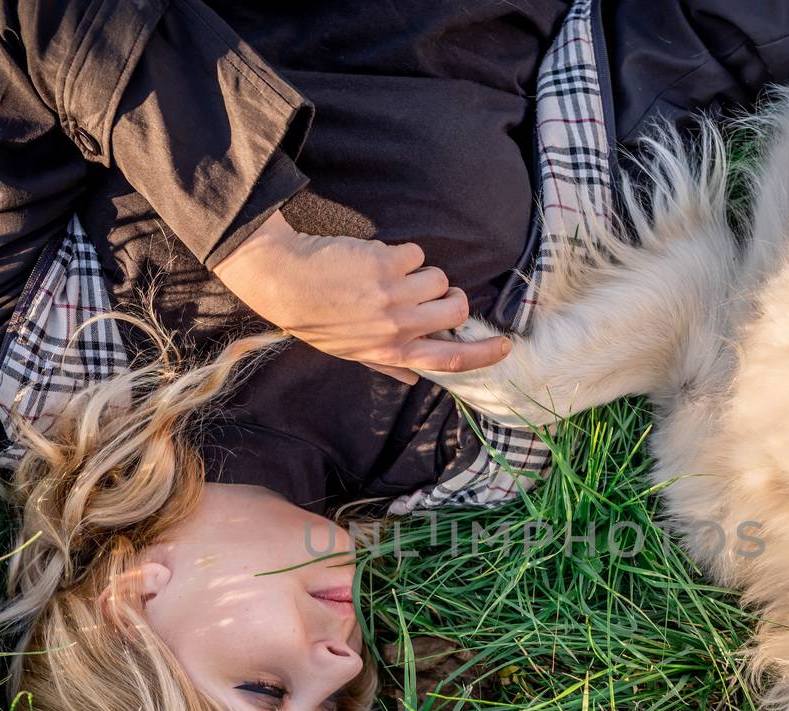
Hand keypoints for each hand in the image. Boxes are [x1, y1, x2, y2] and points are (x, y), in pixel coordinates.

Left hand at [213, 211, 510, 383]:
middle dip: (452, 296)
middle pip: (457, 309)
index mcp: (392, 352)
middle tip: (431, 292)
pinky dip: (403, 253)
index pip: (450, 359)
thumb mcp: (350, 351)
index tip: (504, 345)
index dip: (484, 353)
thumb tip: (413, 378)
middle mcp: (397, 327)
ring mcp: (393, 294)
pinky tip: (375, 259)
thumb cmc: (316, 318)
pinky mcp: (387, 263)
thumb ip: (386, 363)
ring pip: (439, 277)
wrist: (284, 281)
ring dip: (423, 273)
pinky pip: (417, 254)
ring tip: (393, 274)